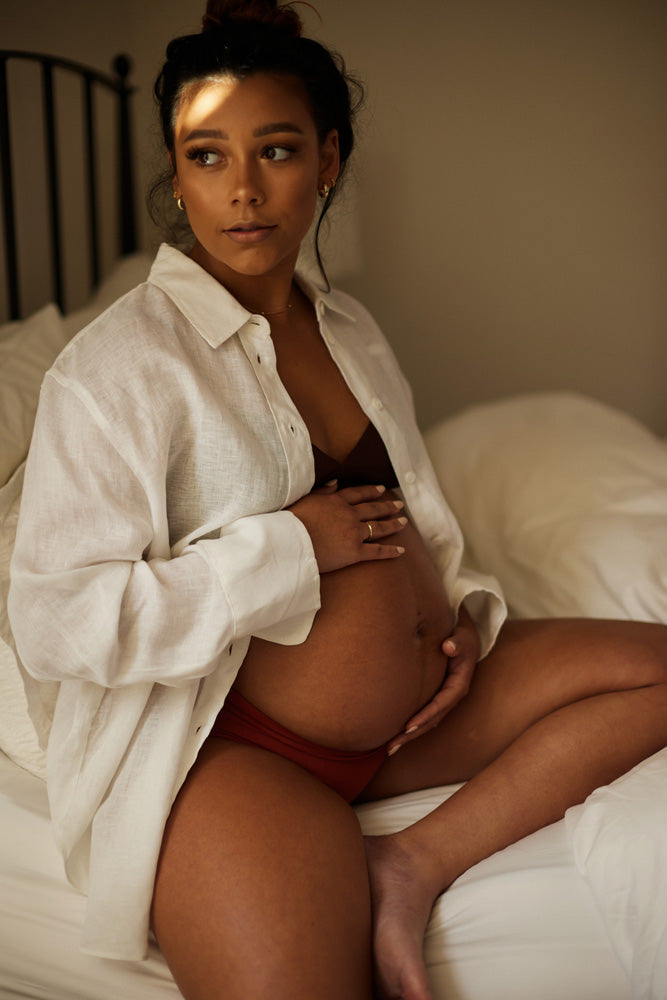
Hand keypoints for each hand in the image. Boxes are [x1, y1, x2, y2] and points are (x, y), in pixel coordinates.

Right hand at [289, 481, 406, 572]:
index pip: (358, 494)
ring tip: (404, 522)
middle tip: (399, 505)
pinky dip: (390, 551)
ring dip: (393, 525)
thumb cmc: (291, 521)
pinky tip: (402, 550)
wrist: (290, 541)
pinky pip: (376, 551)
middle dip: (387, 507)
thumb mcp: (306, 499)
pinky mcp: (354, 552)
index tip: (381, 489)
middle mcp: (349, 514)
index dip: (371, 491)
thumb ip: (322, 491)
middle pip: (373, 509)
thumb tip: (335, 481)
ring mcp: (354, 533)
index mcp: (336, 501)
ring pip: (378, 527)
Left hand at [387, 605, 480, 754]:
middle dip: (412, 734)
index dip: (425, 716)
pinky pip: (423, 716)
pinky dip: (411, 727)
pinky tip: (395, 734)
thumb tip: (448, 646)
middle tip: (391, 746)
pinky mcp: (436, 699)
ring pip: (427, 723)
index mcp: (459, 685)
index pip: (440, 704)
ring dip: (409, 736)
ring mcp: (444, 700)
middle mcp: (452, 697)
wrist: (465, 639)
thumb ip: (457, 642)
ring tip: (389, 747)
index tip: (408, 726)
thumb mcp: (463, 637)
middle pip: (432, 720)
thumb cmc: (461, 637)